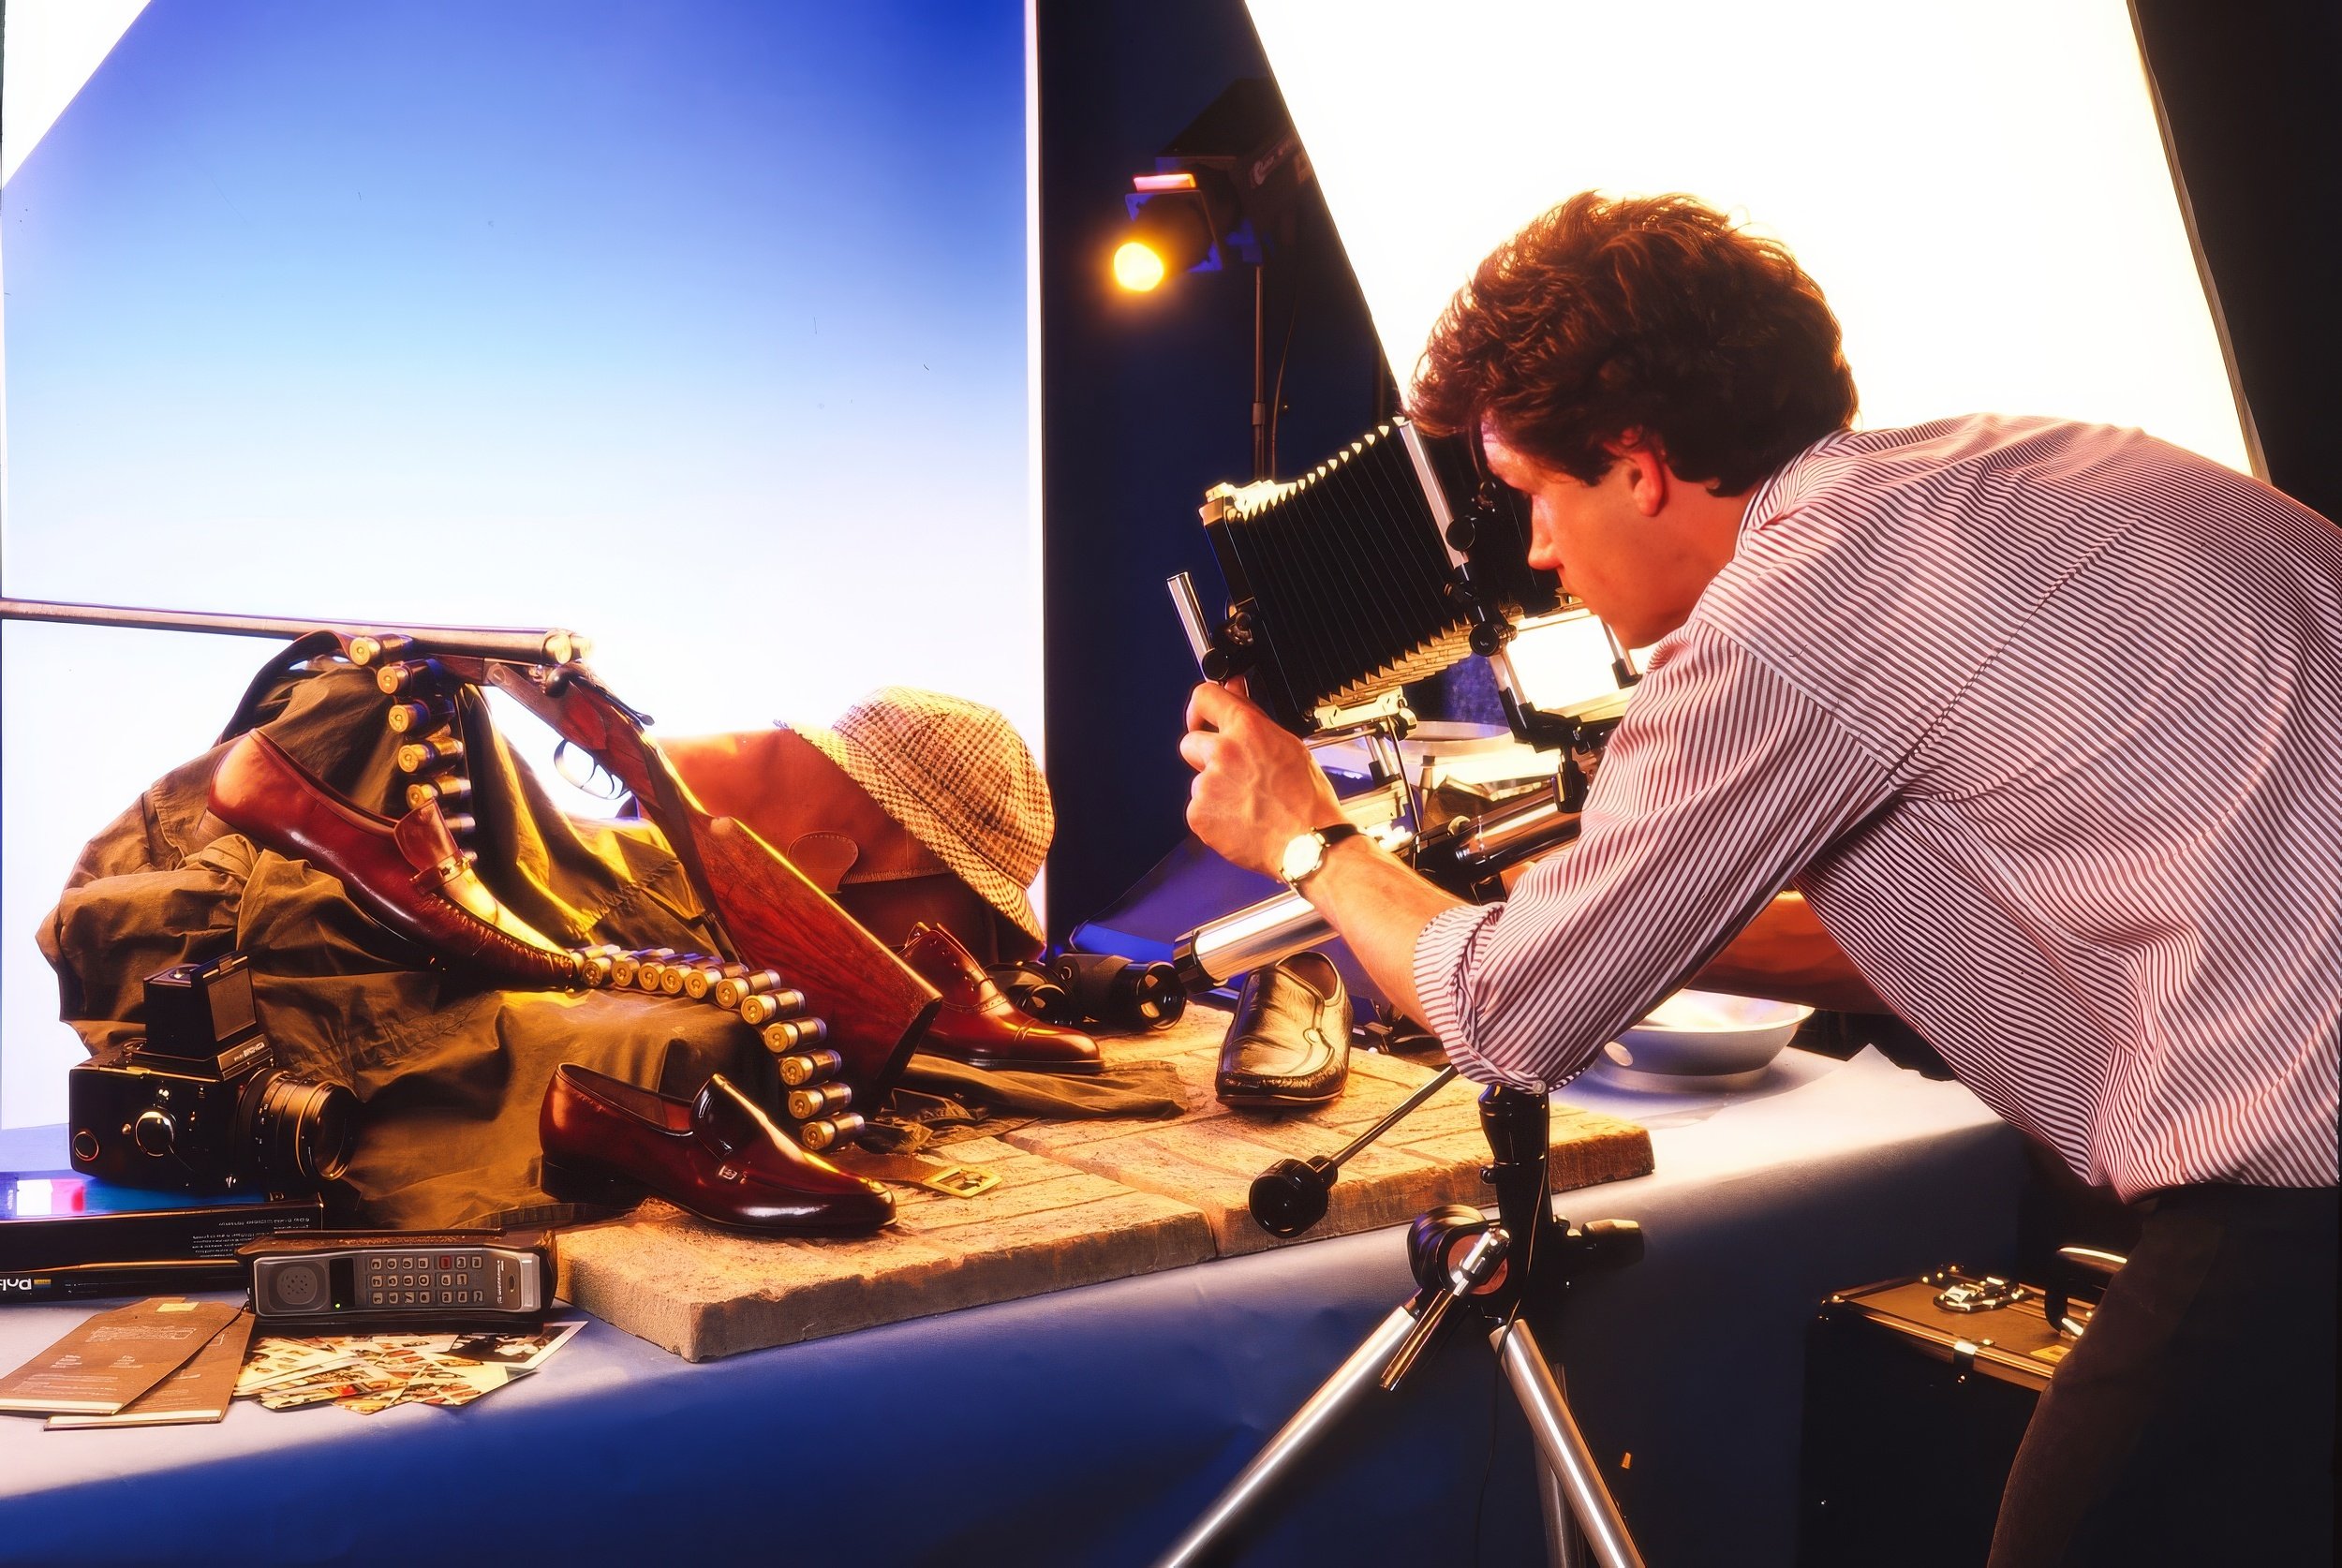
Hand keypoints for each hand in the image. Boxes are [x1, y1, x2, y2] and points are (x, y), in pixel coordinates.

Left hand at [1179, 683, 1345, 876]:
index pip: (1204, 697)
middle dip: (1205, 755)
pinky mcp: (1199, 814)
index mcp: (1247, 729)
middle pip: (1190, 742)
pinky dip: (1214, 815)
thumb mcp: (1288, 745)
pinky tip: (1240, 820)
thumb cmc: (1307, 799)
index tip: (1201, 718)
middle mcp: (1223, 752)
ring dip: (1215, 789)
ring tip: (1248, 804)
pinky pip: (1198, 808)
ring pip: (1198, 780)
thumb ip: (1252, 716)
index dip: (1200, 708)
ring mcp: (1207, 785)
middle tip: (1232, 773)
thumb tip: (1234, 689)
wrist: (1308, 843)